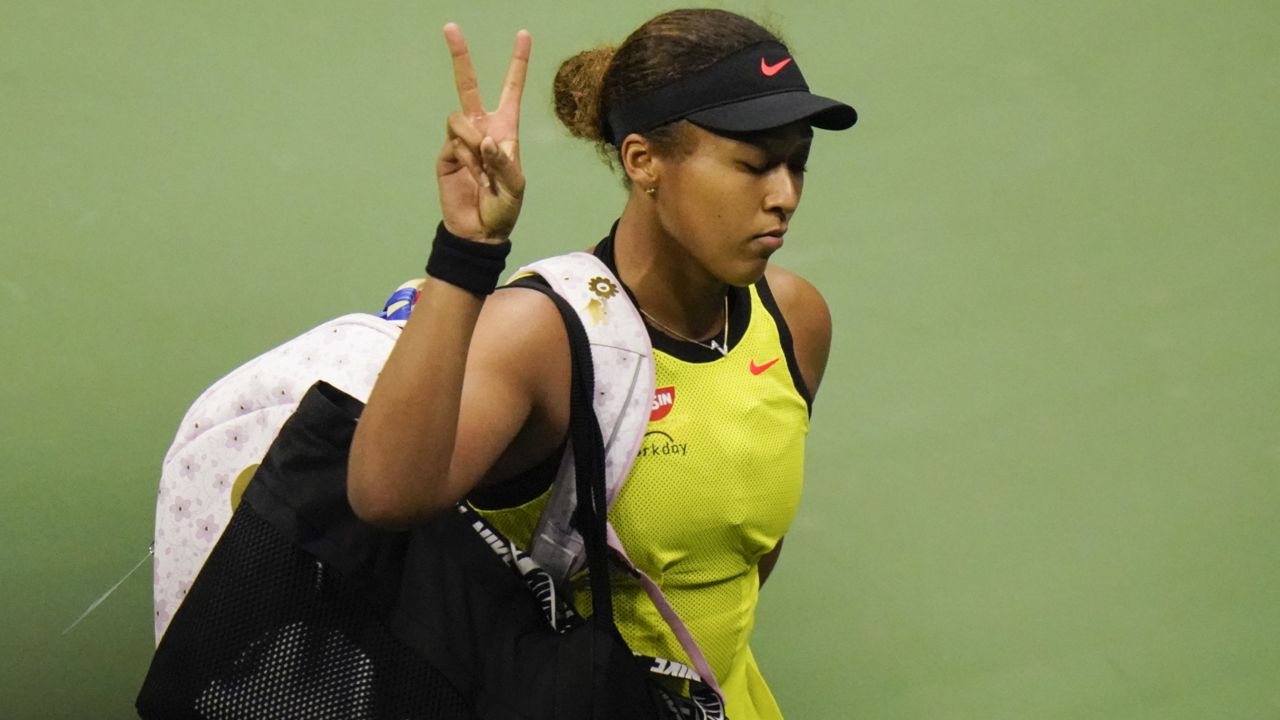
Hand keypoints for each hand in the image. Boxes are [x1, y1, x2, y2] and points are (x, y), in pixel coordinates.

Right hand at [437, 23, 530, 242]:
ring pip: (461, 119)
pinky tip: (472, 177)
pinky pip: (453, 142)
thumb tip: (485, 139)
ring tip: (482, 171)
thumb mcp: (515, 187)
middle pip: (469, 85)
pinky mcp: (446, 154)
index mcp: (505, 129)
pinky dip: (466, 159)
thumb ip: (503, 162)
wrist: (480, 230)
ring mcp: (462, 140)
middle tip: (450, 26)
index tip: (523, 34)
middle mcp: (482, 128)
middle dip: (460, 56)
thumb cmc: (505, 208)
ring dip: (473, 143)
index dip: (517, 63)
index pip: (511, 89)